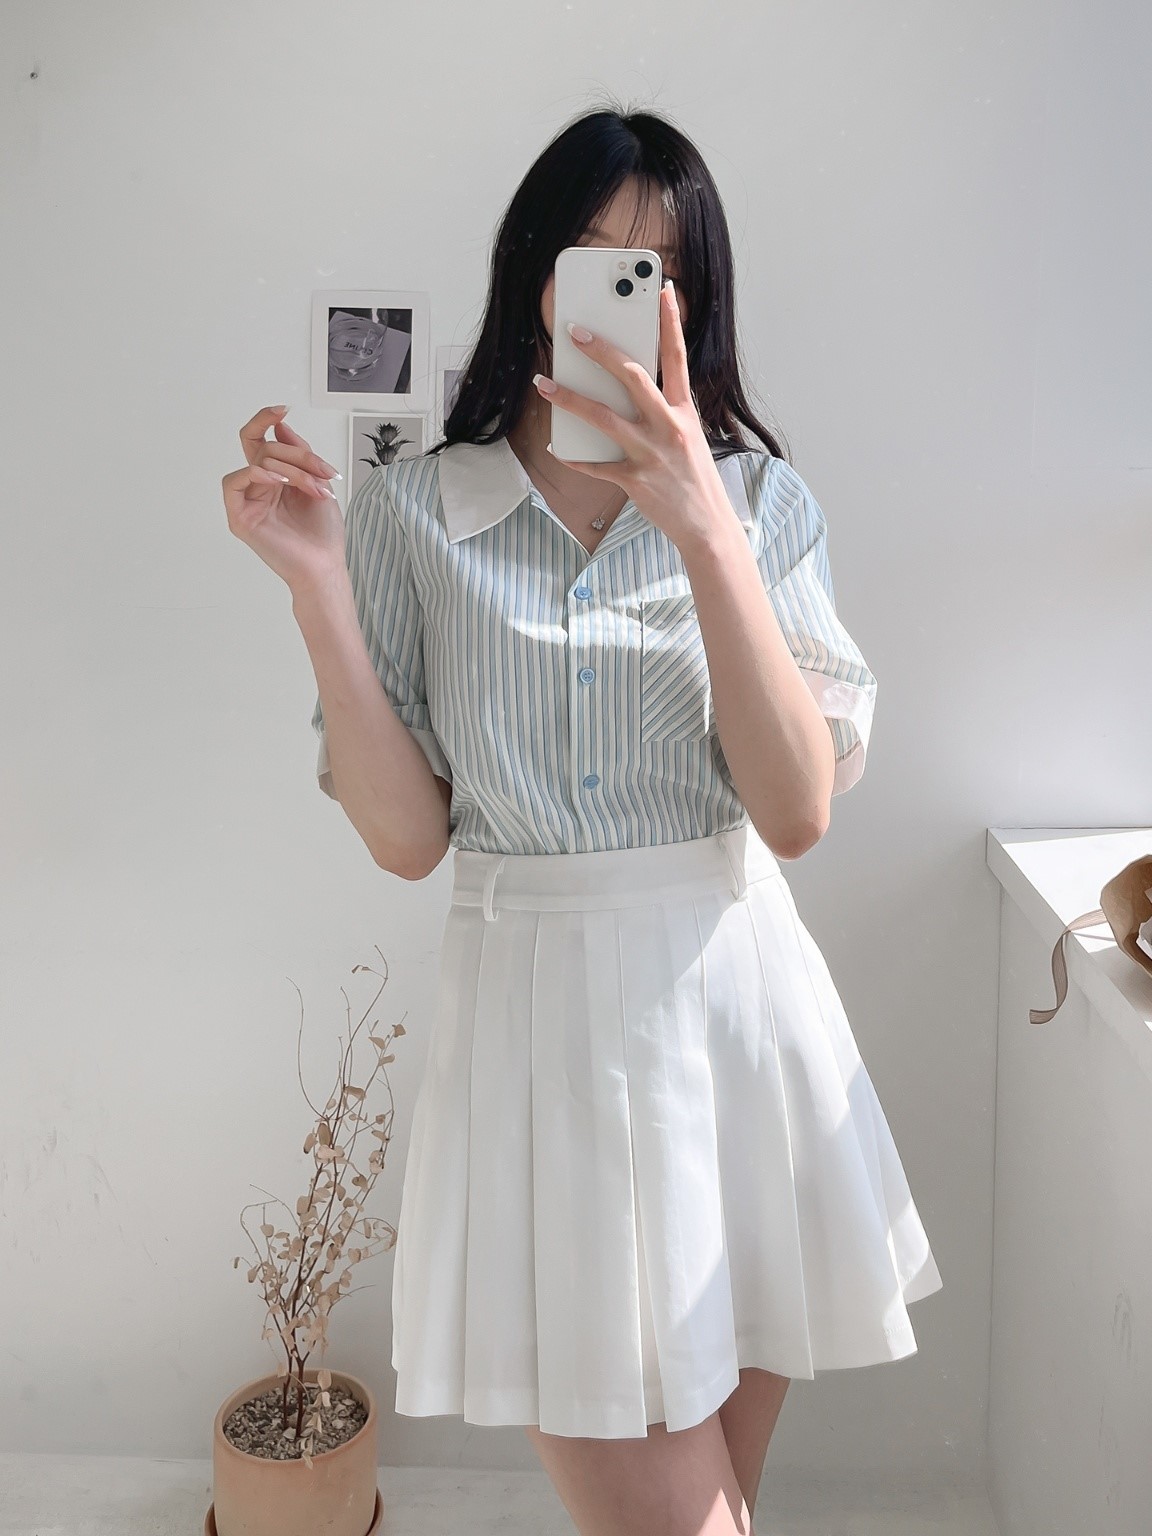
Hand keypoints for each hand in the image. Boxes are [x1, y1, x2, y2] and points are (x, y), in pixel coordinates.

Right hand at [222, 406, 346, 595]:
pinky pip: (234, 481)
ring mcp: (247, 501)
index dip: (265, 420)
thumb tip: (280, 427)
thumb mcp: (317, 481)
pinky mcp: (239, 517)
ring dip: (291, 470)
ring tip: (313, 490)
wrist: (325, 565)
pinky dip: (256, 474)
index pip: (260, 441)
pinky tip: (278, 482)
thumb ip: (299, 452)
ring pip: (258, 461)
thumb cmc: (323, 532)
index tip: (282, 409)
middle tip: (323, 474)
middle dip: (299, 456)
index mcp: (274, 478)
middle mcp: (258, 487)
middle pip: (266, 448)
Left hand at [534, 281, 731, 549]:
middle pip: (633, 377)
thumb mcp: (689, 437)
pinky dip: (572, 456)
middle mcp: (668, 427)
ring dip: (569, 398)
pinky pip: (595, 465)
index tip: (661, 291)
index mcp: (685, 412)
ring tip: (544, 383)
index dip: (670, 322)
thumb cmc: (694, 479)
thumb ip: (665, 411)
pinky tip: (556, 446)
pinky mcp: (634, 480)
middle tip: (576, 332)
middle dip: (602, 351)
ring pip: (603, 417)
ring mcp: (650, 453)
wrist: (707, 526)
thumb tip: (629, 388)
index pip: (678, 358)